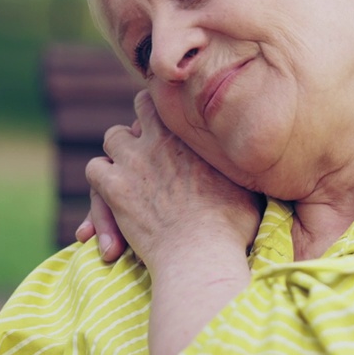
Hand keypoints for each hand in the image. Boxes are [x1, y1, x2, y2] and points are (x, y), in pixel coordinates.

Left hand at [84, 90, 261, 272]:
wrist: (200, 253)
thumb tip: (258, 155)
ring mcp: (135, 161)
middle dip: (144, 123)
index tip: (174, 125)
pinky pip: (95, 169)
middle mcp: (163, 139)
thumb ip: (240, 164)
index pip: (176, 101)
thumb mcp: (249, 185)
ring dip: (120, 151)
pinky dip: (101, 180)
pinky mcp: (115, 188)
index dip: (172, 111)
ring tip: (129, 170)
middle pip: (142, 106)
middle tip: (150, 145)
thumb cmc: (232, 226)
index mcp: (195, 135)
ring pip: (113, 137)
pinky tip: (111, 198)